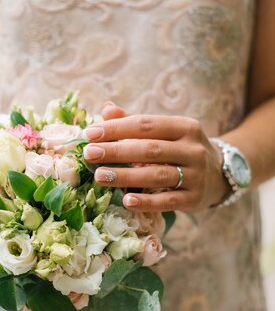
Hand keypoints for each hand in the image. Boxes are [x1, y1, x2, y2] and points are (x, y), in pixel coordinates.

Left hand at [83, 103, 230, 212]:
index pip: (146, 124)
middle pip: (149, 149)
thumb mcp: (165, 132)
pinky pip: (167, 200)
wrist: (220, 176)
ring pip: (157, 175)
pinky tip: (126, 201)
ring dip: (125, 176)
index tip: (90, 134)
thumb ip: (136, 123)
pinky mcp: (194, 199)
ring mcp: (196, 175)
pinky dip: (146, 201)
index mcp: (184, 127)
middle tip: (89, 154)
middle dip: (116, 151)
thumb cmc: (181, 150)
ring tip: (99, 176)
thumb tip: (106, 109)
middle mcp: (193, 149)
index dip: (117, 128)